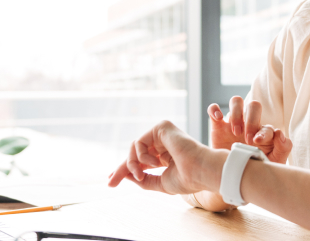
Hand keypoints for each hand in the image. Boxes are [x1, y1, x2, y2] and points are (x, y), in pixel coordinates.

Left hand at [108, 120, 224, 194]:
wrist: (200, 171)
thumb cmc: (187, 178)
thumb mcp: (160, 183)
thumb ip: (144, 179)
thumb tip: (126, 175)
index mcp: (165, 156)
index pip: (141, 160)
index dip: (126, 169)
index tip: (111, 180)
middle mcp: (163, 143)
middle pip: (135, 153)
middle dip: (122, 167)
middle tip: (110, 181)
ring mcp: (163, 134)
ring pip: (134, 148)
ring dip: (132, 164)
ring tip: (139, 175)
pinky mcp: (162, 127)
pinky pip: (139, 142)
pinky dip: (141, 156)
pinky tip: (154, 162)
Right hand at [208, 96, 292, 163]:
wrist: (232, 178)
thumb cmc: (255, 169)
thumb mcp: (273, 163)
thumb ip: (283, 148)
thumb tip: (280, 133)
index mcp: (264, 134)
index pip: (268, 126)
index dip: (263, 132)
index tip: (256, 142)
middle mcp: (249, 125)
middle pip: (254, 106)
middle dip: (251, 120)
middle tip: (247, 139)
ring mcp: (233, 124)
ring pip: (236, 101)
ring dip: (236, 114)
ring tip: (235, 132)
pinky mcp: (218, 126)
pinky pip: (214, 109)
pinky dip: (214, 109)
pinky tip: (218, 117)